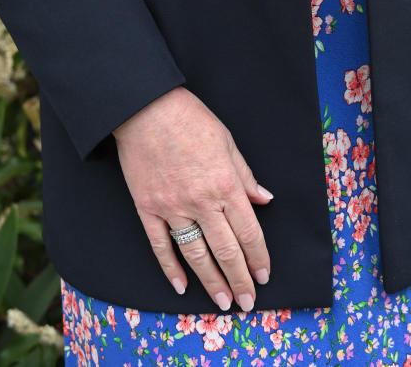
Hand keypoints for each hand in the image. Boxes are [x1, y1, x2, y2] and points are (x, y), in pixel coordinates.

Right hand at [112, 86, 272, 310]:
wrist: (145, 108)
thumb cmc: (190, 119)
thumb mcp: (227, 141)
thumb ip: (245, 175)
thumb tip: (264, 200)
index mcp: (225, 183)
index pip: (248, 231)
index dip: (258, 257)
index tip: (265, 275)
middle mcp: (202, 201)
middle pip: (226, 250)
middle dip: (240, 279)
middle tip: (248, 303)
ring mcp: (172, 207)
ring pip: (196, 254)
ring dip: (211, 282)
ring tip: (223, 303)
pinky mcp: (148, 208)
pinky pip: (161, 246)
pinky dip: (171, 269)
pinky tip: (181, 287)